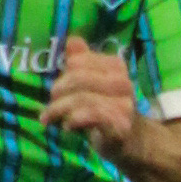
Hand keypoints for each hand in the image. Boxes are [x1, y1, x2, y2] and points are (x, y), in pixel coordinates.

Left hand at [43, 36, 140, 156]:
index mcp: (116, 66)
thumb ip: (81, 62)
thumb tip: (72, 40)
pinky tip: (68, 126)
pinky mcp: (121, 125)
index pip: (78, 62)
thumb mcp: (91, 84)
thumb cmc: (105, 109)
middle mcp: (123, 82)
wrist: (130, 141)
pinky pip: (92, 115)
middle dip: (58, 92)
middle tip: (51, 106)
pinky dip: (74, 120)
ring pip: (81, 98)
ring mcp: (125, 104)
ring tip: (51, 119)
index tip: (57, 91)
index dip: (63, 75)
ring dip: (59, 110)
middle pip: (78, 78)